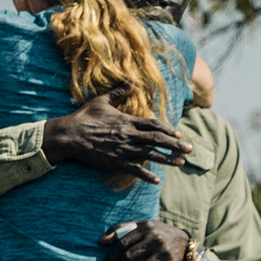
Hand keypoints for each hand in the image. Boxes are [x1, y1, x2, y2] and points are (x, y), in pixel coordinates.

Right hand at [42, 92, 189, 183]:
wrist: (69, 135)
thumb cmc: (84, 117)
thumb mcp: (102, 101)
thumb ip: (119, 92)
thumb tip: (131, 81)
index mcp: (127, 120)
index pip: (154, 125)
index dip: (168, 130)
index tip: (180, 134)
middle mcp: (129, 135)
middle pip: (157, 139)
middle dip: (176, 145)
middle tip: (190, 149)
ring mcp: (123, 149)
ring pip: (150, 154)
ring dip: (168, 159)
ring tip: (181, 163)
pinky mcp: (114, 162)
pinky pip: (134, 169)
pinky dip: (146, 175)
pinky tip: (157, 179)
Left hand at [98, 220, 194, 260]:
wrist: (184, 241)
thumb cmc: (155, 234)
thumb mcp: (141, 226)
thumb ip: (120, 230)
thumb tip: (100, 241)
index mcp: (144, 229)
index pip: (122, 243)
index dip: (111, 257)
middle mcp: (154, 240)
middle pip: (129, 257)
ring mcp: (162, 254)